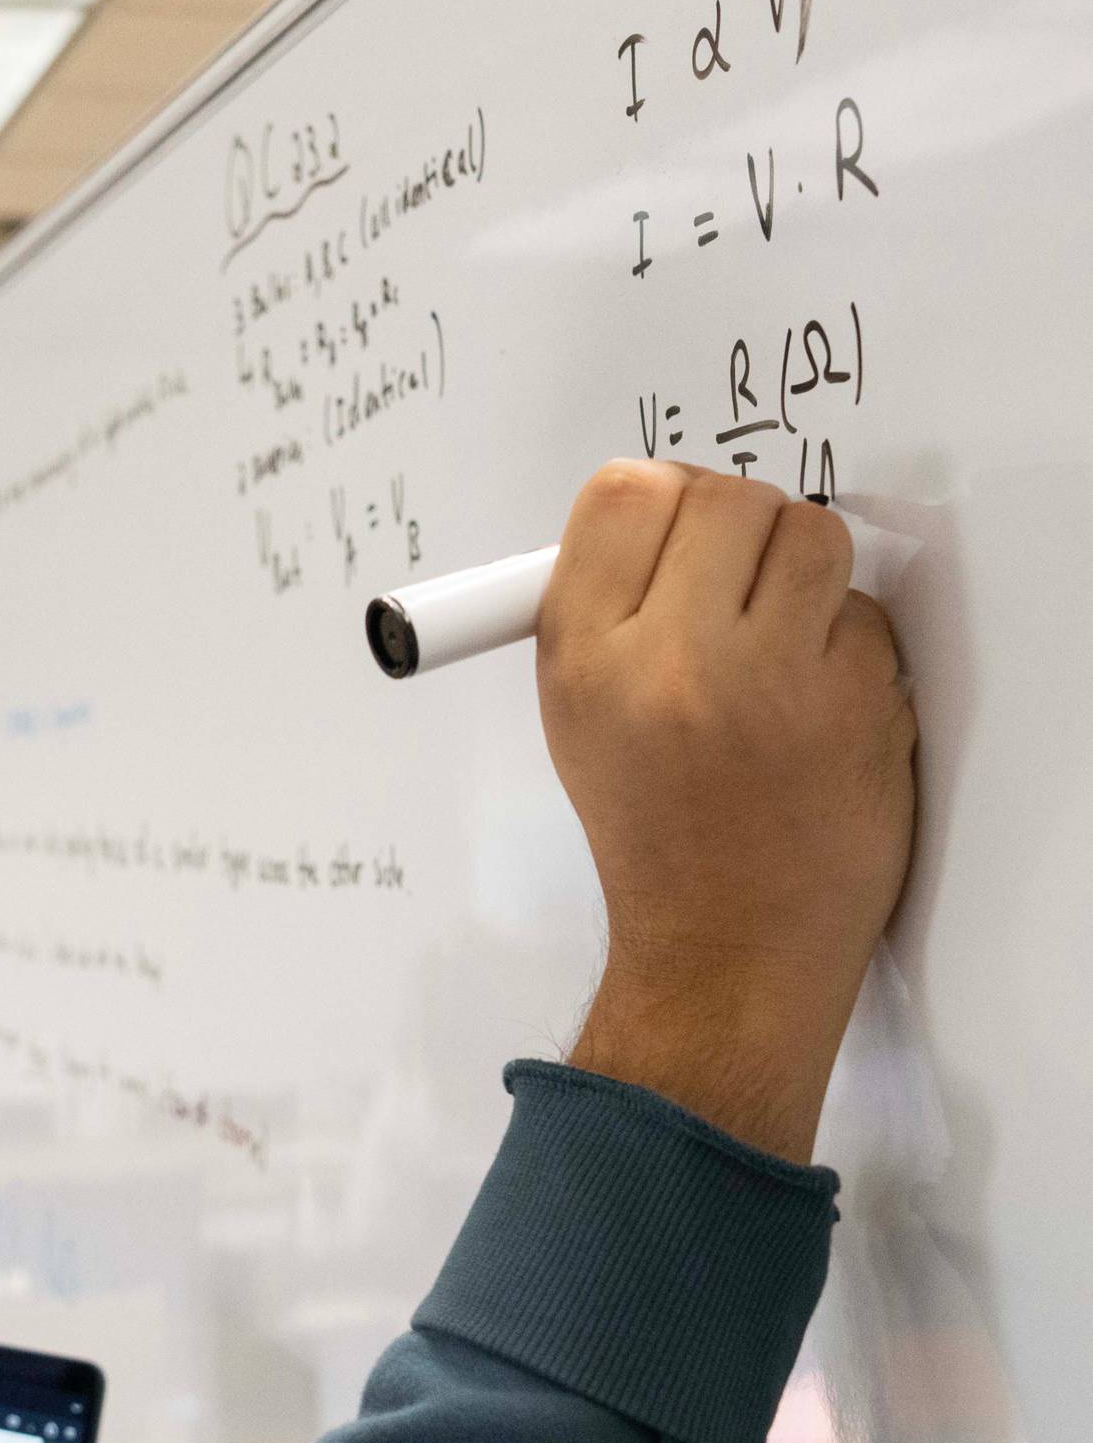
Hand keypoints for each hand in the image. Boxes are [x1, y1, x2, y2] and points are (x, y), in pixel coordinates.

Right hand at [536, 462, 917, 1162]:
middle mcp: (670, 662)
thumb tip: (662, 508)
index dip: (660, 503)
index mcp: (582, 663)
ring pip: (810, 536)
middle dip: (739, 533)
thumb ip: (605, 610)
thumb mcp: (579, 720)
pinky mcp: (856, 700)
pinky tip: (816, 704)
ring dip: (802, 575)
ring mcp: (771, 681)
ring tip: (779, 643)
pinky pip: (864, 613)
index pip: (624, 494)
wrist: (725, 948)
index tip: (673, 539)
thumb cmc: (655, 833)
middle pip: (725, 498)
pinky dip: (847, 644)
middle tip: (735, 592)